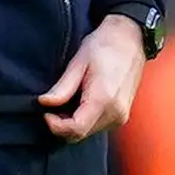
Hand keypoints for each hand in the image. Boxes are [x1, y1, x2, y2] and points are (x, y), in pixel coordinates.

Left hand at [42, 14, 149, 142]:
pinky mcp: (122, 114)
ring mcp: (121, 115)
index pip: (76, 129)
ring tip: (65, 102)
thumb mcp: (78, 63)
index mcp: (104, 99)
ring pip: (88, 133)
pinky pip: (98, 126)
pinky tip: (78, 103)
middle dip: (62, 126)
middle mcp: (115, 112)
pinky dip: (84, 120)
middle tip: (51, 108)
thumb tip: (44, 102)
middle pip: (81, 135)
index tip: (45, 113)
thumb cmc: (104, 46)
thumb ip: (62, 87)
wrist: (130, 39)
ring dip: (72, 124)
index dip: (56, 126)